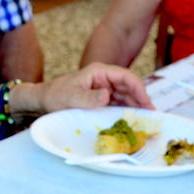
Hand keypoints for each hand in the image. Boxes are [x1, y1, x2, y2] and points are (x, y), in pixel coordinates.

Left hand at [13, 62, 151, 114]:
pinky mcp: (102, 99)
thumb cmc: (54, 96)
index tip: (147, 103)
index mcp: (99, 72)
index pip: (125, 76)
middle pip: (129, 87)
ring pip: (126, 96)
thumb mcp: (70, 98)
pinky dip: (127, 111)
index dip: (139, 89)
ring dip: (136, 107)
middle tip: (151, 116)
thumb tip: (107, 96)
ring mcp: (104, 88)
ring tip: (146, 121)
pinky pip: (119, 104)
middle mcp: (104, 78)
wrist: (43, 101)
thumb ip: (88, 97)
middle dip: (141, 100)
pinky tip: (133, 121)